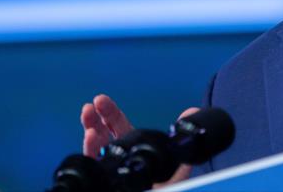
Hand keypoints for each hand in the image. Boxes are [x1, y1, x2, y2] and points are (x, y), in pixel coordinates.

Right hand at [80, 94, 197, 185]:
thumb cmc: (167, 185)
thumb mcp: (176, 160)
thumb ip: (181, 138)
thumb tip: (192, 112)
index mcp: (132, 145)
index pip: (117, 123)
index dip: (109, 111)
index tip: (100, 99)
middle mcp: (118, 155)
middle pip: (101, 133)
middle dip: (94, 119)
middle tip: (91, 106)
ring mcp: (110, 168)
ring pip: (94, 149)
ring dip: (90, 136)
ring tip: (90, 129)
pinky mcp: (107, 181)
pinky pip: (96, 166)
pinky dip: (90, 154)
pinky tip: (91, 142)